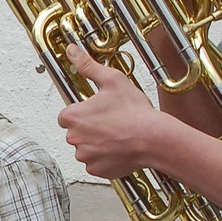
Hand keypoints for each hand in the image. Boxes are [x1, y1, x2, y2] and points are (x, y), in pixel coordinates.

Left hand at [56, 43, 162, 178]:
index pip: (67, 115)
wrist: (154, 139)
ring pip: (86, 148)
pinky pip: (96, 163)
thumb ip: (88, 66)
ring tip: (117, 134)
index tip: (97, 112)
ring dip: (97, 143)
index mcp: (72, 117)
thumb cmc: (135, 112)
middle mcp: (74, 138)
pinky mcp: (96, 170)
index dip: (83, 112)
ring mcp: (85, 156)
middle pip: (76, 132)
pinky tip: (119, 148)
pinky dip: (105, 157)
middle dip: (89, 128)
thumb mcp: (112, 80)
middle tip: (111, 122)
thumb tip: (72, 51)